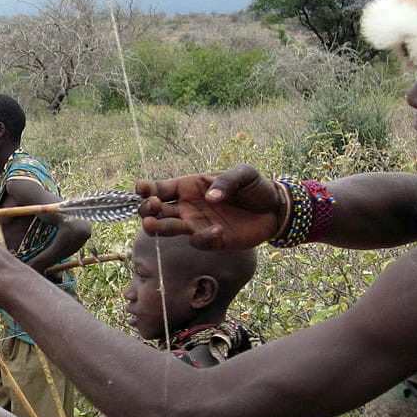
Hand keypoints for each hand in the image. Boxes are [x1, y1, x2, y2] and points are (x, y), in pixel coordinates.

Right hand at [136, 164, 281, 250]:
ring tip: (151, 226)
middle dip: (148, 209)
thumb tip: (210, 197)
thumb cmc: (255, 187)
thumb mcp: (244, 174)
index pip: (161, 188)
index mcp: (189, 187)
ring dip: (158, 228)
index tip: (142, 189)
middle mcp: (187, 206)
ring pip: (169, 228)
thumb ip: (227, 181)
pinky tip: (217, 230)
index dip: (147, 189)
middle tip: (151, 207)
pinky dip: (204, 237)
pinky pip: (198, 242)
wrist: (274, 210)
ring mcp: (196, 224)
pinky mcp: (210, 241)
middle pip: (157, 210)